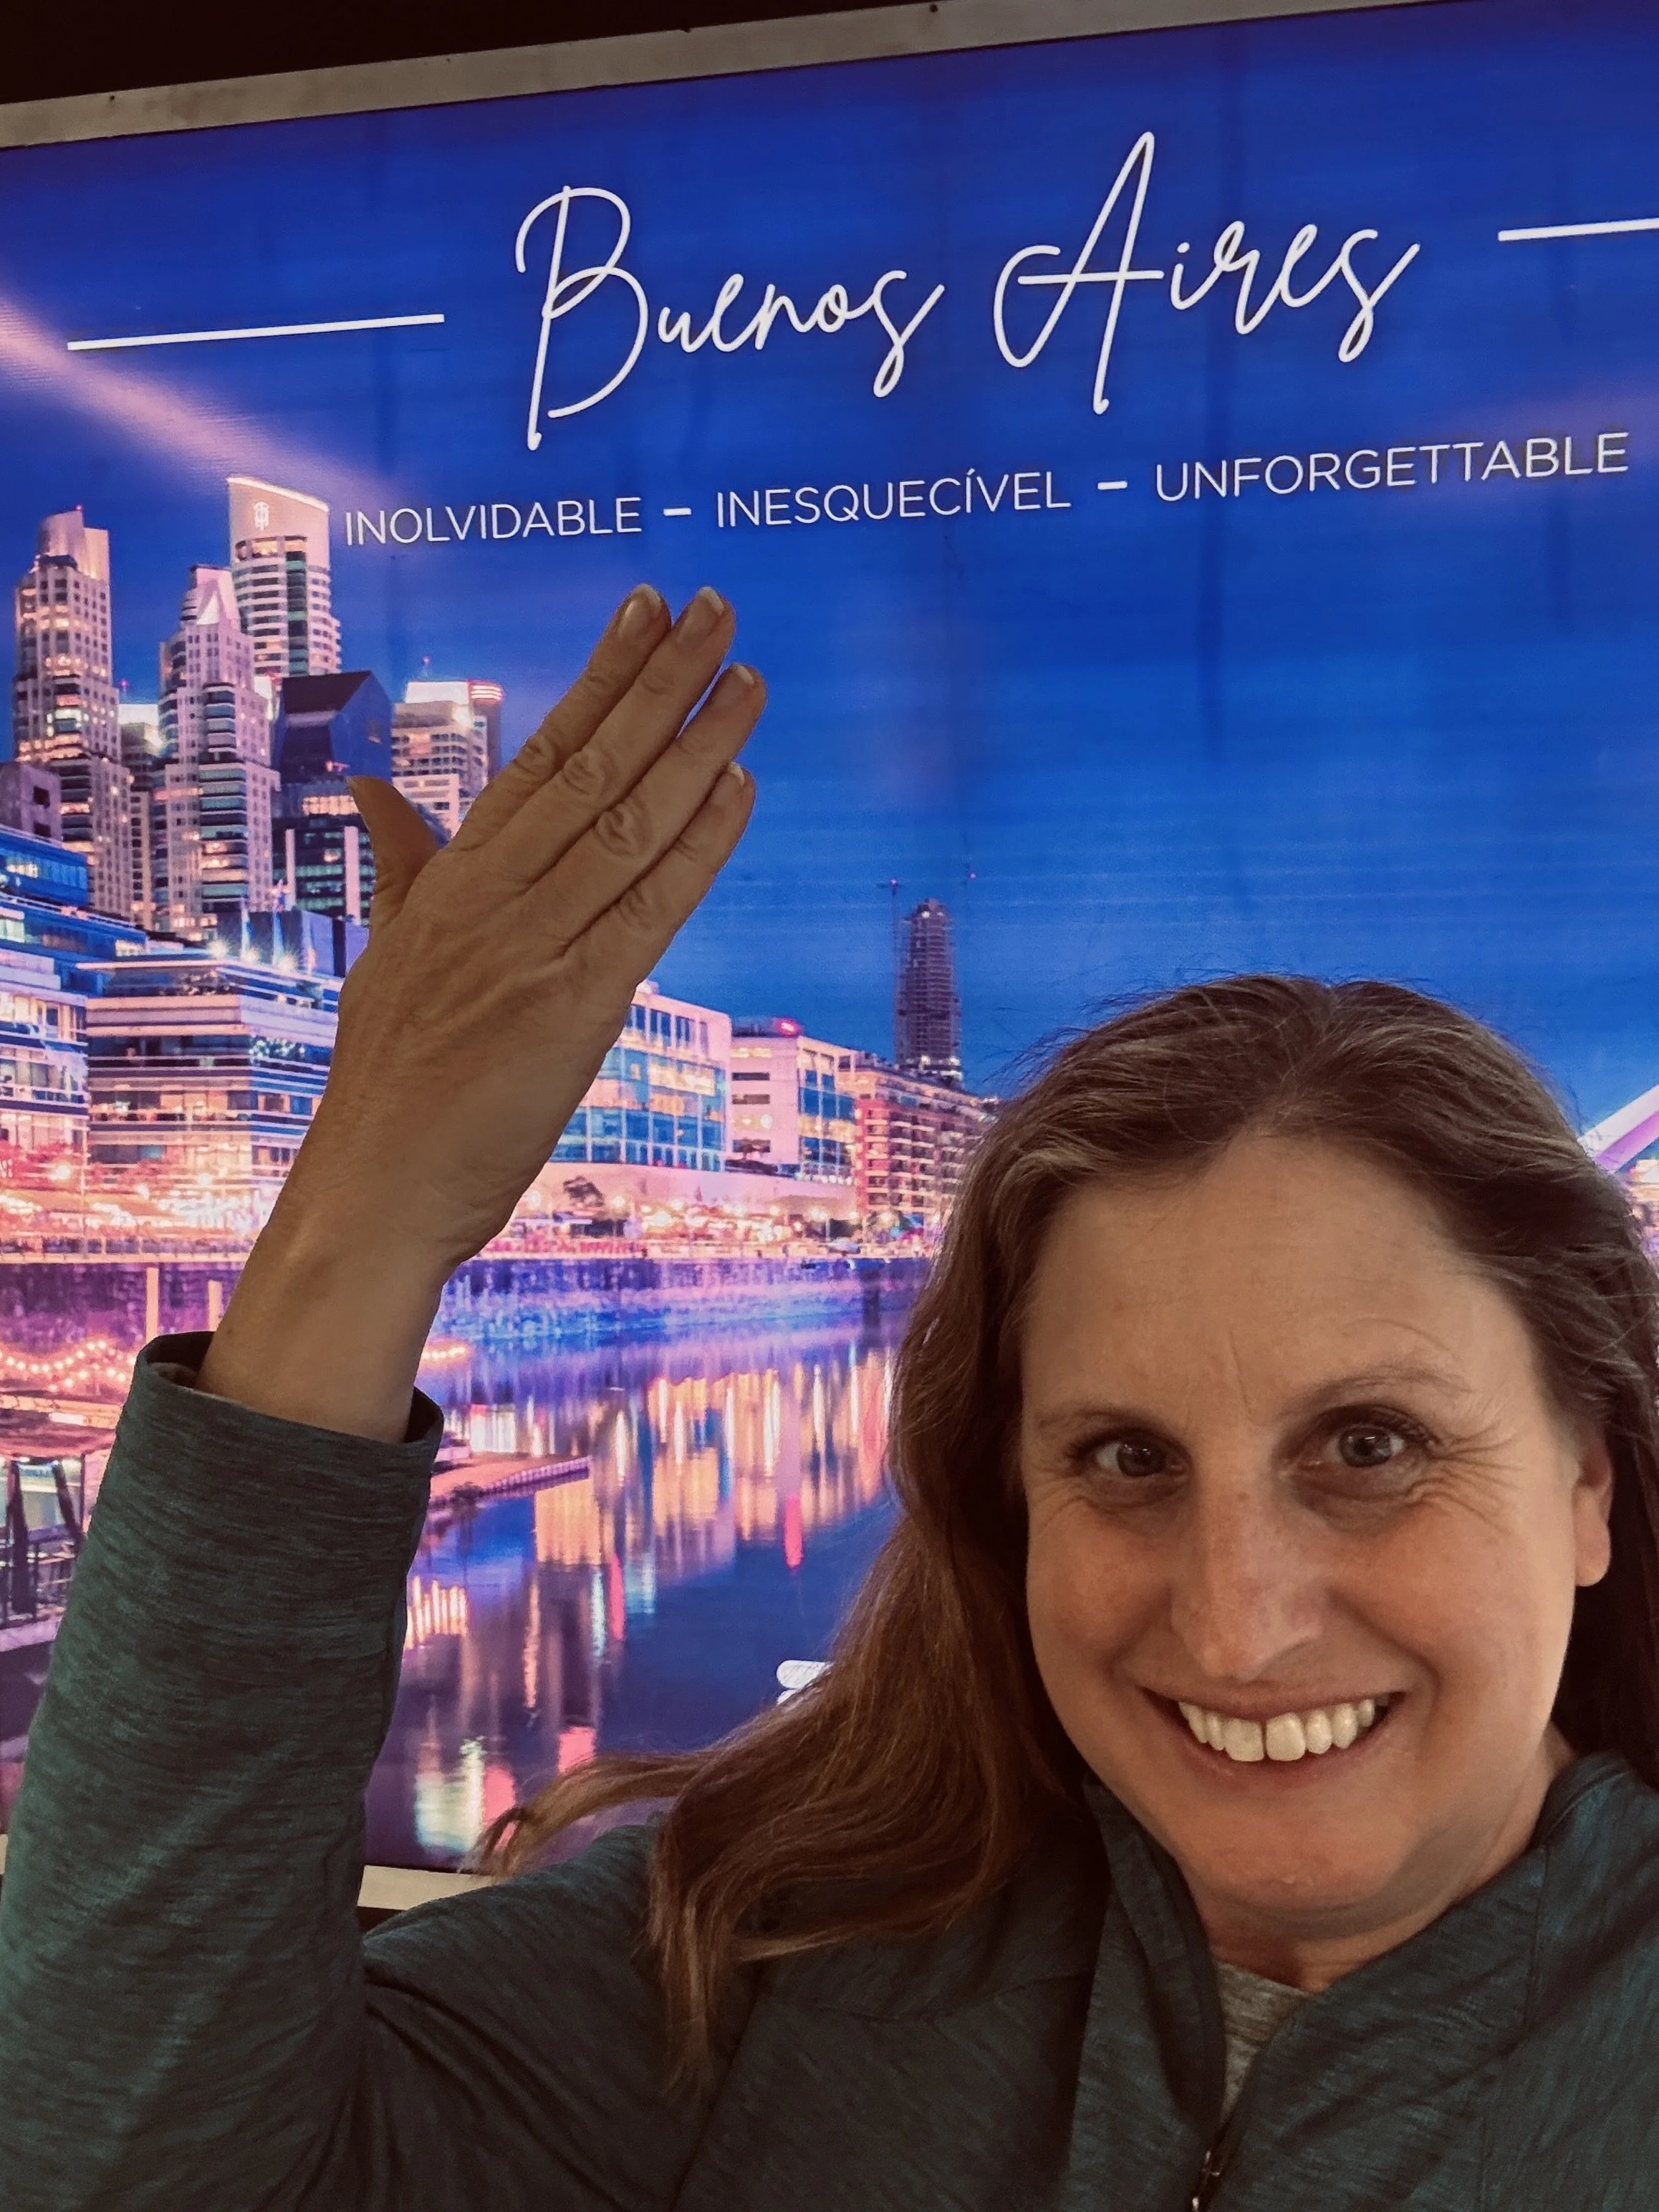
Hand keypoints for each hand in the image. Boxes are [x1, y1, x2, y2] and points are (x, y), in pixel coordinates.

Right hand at [196, 584, 761, 1436]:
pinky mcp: (570, 1007)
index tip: (643, 611)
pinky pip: (646, 909)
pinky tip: (739, 785)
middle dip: (659, 683)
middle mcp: (492, 897)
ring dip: (695, 745)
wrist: (373, 1188)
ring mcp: (530, 947)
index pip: (537, 756)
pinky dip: (698, 845)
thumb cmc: (386, 1080)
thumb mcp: (386, 954)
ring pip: (626, 824)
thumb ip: (399, 866)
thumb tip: (374, 790)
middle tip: (716, 610)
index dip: (598, 680)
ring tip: (747, 679)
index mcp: (452, 881)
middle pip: (590, 768)